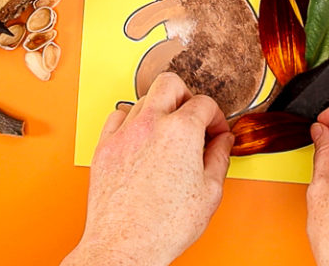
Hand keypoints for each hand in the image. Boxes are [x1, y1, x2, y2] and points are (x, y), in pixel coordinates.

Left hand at [61, 73, 234, 265]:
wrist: (125, 245)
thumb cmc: (164, 225)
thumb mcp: (209, 192)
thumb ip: (220, 158)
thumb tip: (223, 142)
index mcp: (181, 131)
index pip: (204, 103)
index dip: (216, 117)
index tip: (216, 133)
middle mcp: (150, 124)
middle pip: (170, 84)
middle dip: (187, 96)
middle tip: (193, 118)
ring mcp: (124, 134)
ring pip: (143, 98)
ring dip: (159, 110)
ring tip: (168, 133)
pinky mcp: (104, 147)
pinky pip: (117, 117)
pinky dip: (132, 122)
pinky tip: (141, 138)